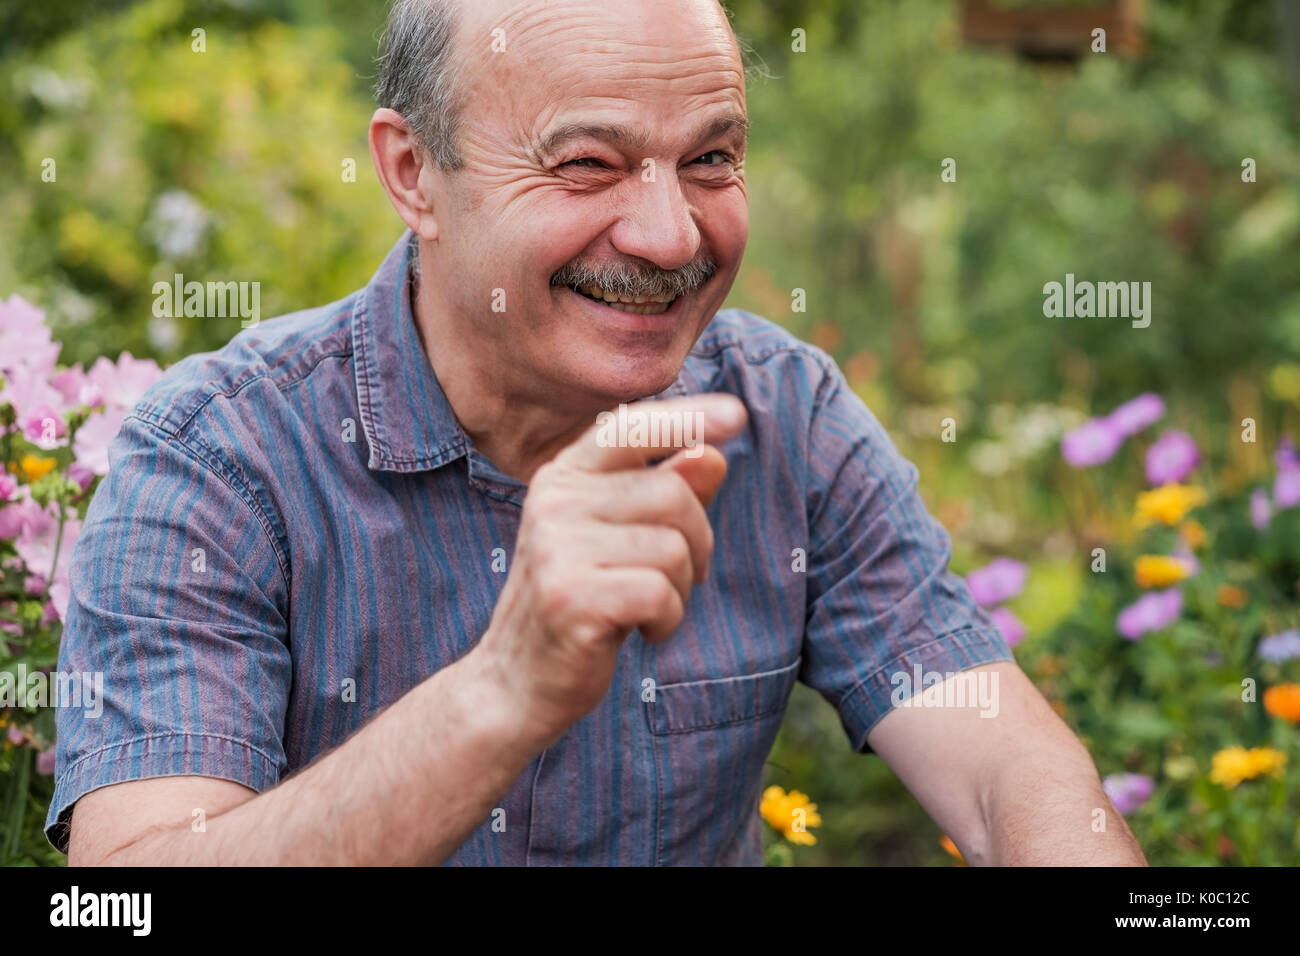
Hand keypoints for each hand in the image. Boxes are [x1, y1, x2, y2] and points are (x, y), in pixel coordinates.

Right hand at [475, 394, 747, 745]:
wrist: (516, 682)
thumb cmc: (581, 602)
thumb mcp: (622, 540)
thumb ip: (665, 493)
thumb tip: (713, 454)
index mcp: (563, 477)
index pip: (630, 429)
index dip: (687, 418)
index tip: (738, 416)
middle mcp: (554, 501)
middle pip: (672, 494)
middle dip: (697, 542)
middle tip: (674, 579)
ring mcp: (557, 548)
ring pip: (674, 546)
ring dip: (681, 588)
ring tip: (646, 608)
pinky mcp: (571, 598)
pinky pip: (661, 592)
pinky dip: (668, 619)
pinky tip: (638, 631)